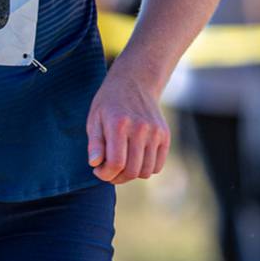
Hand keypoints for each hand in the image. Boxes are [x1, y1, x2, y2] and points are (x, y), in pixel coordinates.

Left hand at [86, 66, 169, 184]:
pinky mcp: (165, 136)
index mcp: (119, 124)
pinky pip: (158, 165)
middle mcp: (141, 128)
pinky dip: (146, 169)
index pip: (116, 163)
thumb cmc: (109, 103)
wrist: (135, 82)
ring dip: (131, 175)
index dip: (106, 174)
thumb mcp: (94, 119)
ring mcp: (156, 132)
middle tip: (109, 171)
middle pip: (132, 171)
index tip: (98, 170)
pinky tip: (134, 160)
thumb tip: (95, 164)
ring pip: (146, 171)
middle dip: (117, 178)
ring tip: (121, 165)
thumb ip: (95, 143)